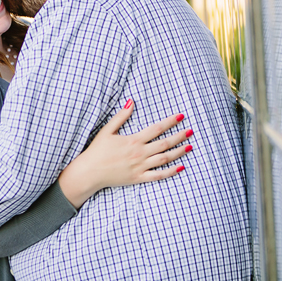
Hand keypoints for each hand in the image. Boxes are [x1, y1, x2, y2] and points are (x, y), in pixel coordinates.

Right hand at [59, 99, 191, 207]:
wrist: (90, 172)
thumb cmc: (97, 151)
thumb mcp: (107, 131)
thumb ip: (120, 116)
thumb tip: (131, 102)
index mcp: (133, 140)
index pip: (156, 129)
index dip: (170, 122)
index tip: (181, 116)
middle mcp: (139, 153)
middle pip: (164, 143)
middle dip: (179, 136)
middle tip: (191, 131)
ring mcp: (140, 167)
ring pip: (164, 159)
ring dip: (178, 152)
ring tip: (189, 146)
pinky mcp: (138, 178)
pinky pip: (158, 175)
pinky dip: (170, 172)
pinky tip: (180, 167)